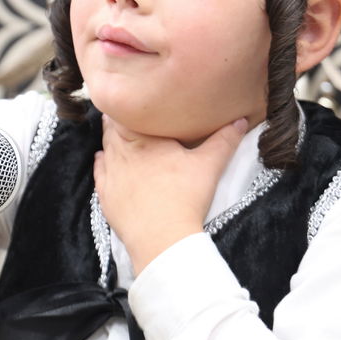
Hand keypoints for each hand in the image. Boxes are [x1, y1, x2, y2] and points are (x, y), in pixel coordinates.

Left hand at [93, 115, 248, 272]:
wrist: (162, 239)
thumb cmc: (185, 198)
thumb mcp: (209, 165)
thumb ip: (225, 140)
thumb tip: (241, 120)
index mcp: (143, 139)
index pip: (126, 114)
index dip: (127, 106)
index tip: (133, 100)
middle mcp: (121, 152)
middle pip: (113, 129)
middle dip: (118, 121)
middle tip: (125, 114)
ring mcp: (111, 174)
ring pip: (105, 148)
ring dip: (109, 140)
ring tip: (114, 131)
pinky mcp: (105, 195)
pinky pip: (99, 172)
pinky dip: (101, 163)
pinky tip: (103, 158)